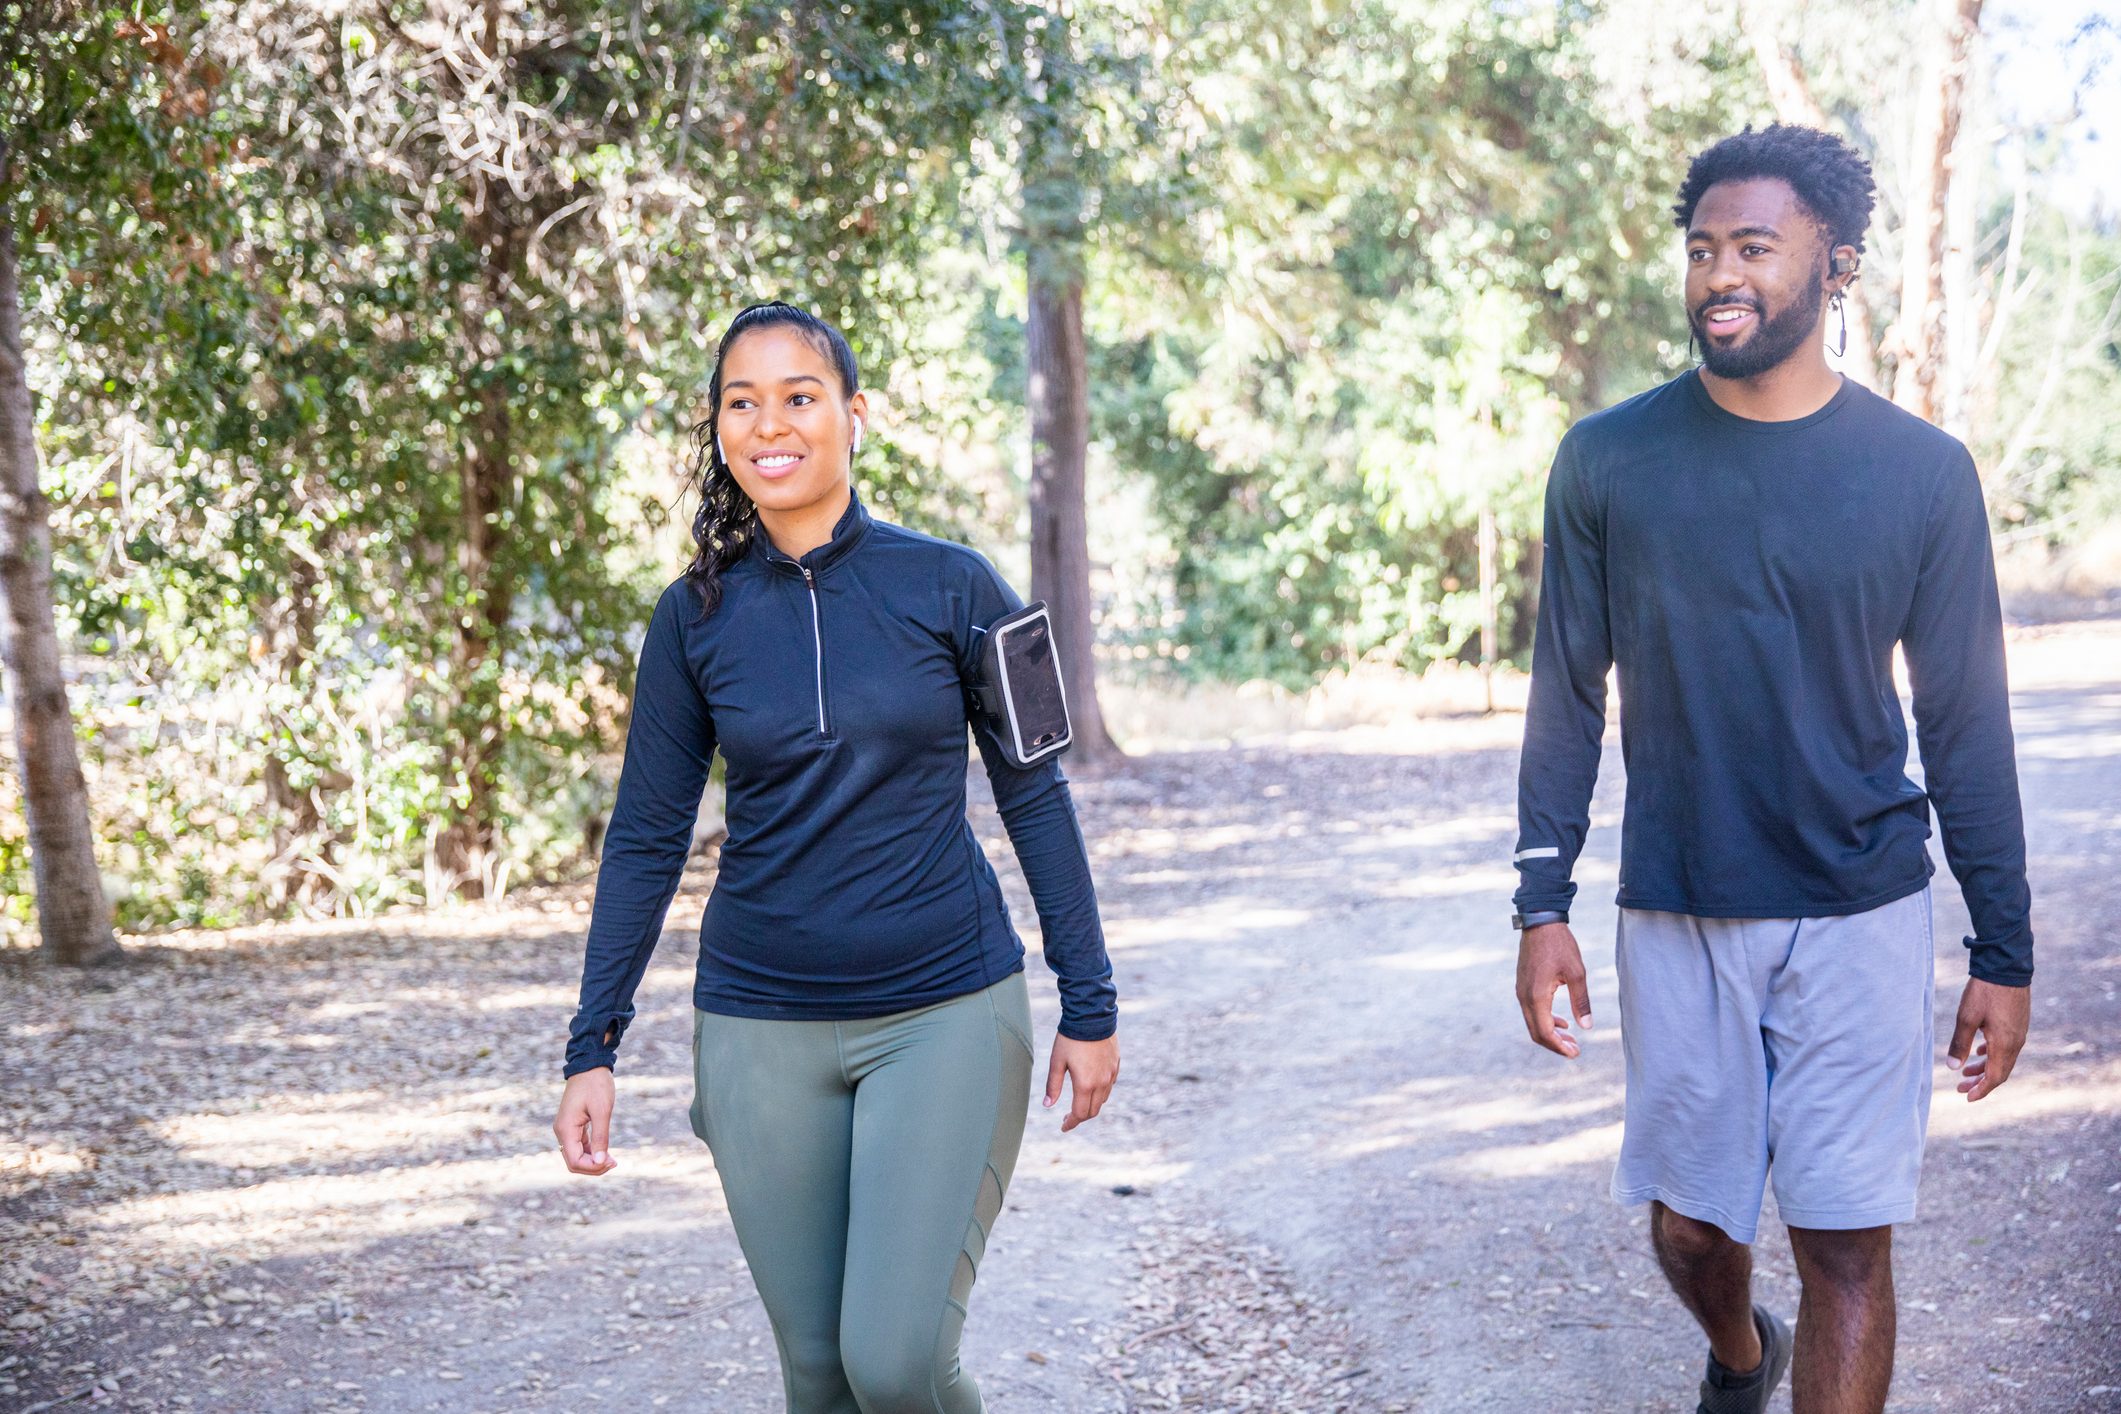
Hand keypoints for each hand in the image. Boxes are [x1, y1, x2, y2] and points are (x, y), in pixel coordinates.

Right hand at [554, 1067, 616, 1173]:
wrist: (589, 1065)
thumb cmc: (596, 1085)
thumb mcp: (602, 1111)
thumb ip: (600, 1137)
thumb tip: (601, 1162)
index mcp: (565, 1129)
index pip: (574, 1161)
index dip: (593, 1167)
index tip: (612, 1162)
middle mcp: (562, 1131)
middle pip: (573, 1162)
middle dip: (593, 1167)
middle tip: (614, 1163)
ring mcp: (566, 1129)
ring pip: (576, 1156)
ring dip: (593, 1161)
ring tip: (613, 1160)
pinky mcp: (573, 1126)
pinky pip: (579, 1146)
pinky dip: (591, 1152)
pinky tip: (606, 1153)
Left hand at [1044, 1034, 1118, 1131]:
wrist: (1092, 1016)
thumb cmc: (1070, 1038)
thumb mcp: (1056, 1062)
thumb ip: (1052, 1086)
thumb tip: (1047, 1105)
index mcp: (1085, 1084)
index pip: (1079, 1114)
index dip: (1071, 1123)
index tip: (1063, 1127)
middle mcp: (1101, 1083)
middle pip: (1093, 1111)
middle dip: (1080, 1117)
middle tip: (1067, 1117)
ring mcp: (1110, 1074)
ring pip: (1102, 1099)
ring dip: (1091, 1105)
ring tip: (1078, 1102)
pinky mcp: (1115, 1065)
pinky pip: (1109, 1086)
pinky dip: (1100, 1092)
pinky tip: (1090, 1087)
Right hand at [1516, 922, 1592, 1058]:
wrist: (1540, 922)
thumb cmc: (1560, 945)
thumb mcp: (1576, 973)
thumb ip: (1581, 1001)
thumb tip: (1586, 1027)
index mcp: (1536, 996)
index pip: (1545, 1031)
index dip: (1560, 1046)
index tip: (1575, 1053)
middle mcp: (1524, 996)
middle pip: (1536, 1032)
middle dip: (1555, 1044)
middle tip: (1575, 1050)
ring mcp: (1521, 991)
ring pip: (1533, 1022)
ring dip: (1551, 1033)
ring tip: (1571, 1038)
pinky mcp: (1523, 985)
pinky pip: (1531, 1011)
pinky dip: (1545, 1020)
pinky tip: (1562, 1021)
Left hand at [1947, 978, 2029, 1100]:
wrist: (2006, 967)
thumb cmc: (1985, 992)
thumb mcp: (1966, 1017)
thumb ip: (1959, 1043)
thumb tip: (1952, 1067)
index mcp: (2004, 1044)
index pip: (1994, 1077)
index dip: (1981, 1090)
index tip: (1966, 1097)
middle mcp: (2016, 1042)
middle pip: (2000, 1071)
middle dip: (1980, 1082)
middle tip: (1960, 1087)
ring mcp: (2019, 1033)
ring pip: (2003, 1059)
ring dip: (1985, 1067)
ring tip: (1965, 1071)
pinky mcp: (2018, 1024)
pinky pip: (2006, 1047)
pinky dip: (1991, 1053)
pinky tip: (1979, 1050)